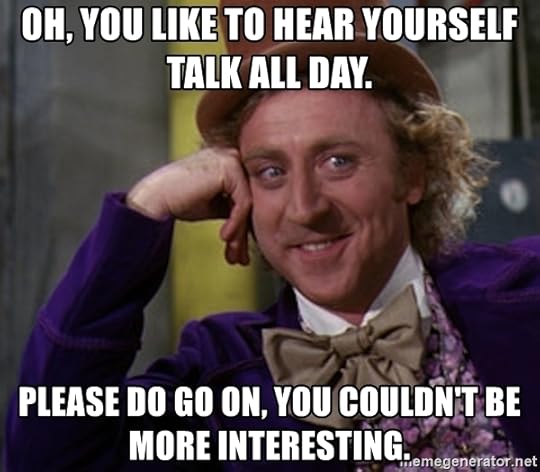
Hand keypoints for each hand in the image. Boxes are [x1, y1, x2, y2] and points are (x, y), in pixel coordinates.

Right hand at [127, 148, 251, 264]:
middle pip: (250, 199)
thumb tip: (253, 224)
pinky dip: (236, 222)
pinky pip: (243, 201)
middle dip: (244, 233)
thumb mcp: (214, 204)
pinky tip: (225, 237)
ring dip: (240, 232)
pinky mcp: (229, 167)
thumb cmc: (179, 201)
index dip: (243, 226)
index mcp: (229, 161)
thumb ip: (233, 206)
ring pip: (249, 203)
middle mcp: (232, 155)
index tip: (237, 250)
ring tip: (231, 252)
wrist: (155, 198)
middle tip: (239, 257)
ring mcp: (231, 159)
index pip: (246, 195)